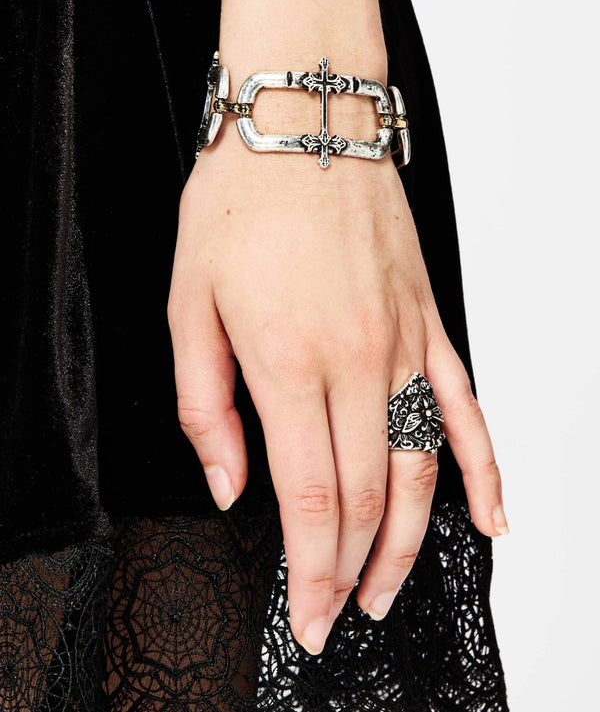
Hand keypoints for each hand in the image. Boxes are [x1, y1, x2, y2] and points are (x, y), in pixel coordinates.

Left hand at [167, 125, 507, 655]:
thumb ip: (206, 408)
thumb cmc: (241, 201)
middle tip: (338, 612)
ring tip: (390, 586)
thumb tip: (228, 485)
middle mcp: (356, 360)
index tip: (307, 613)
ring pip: (420, 468)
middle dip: (352, 570)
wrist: (304, 124)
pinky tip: (492, 514)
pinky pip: (466, 408)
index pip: (311, 498)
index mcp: (286, 362)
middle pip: (369, 497)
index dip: (312, 569)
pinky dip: (484, 467)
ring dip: (410, 541)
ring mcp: (403, 343)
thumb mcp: (188, 305)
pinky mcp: (429, 322)